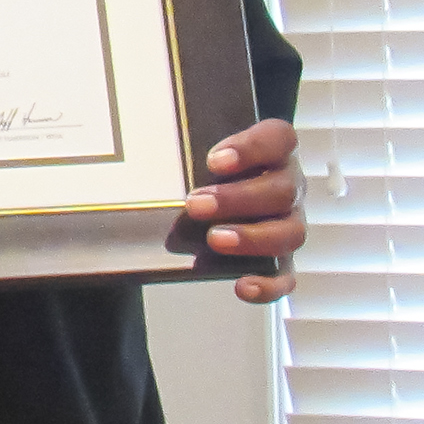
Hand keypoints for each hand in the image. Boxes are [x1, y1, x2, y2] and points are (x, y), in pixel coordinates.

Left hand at [184, 118, 304, 303]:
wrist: (214, 198)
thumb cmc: (206, 171)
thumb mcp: (197, 151)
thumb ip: (182, 147)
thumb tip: (133, 151)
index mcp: (274, 153)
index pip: (278, 139)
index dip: (252, 148)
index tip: (213, 161)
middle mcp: (289, 187)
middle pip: (282, 190)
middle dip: (237, 199)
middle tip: (195, 205)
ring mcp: (288, 224)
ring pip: (290, 233)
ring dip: (252, 238)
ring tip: (214, 240)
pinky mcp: (281, 259)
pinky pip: (286, 276)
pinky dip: (269, 284)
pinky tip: (242, 285)